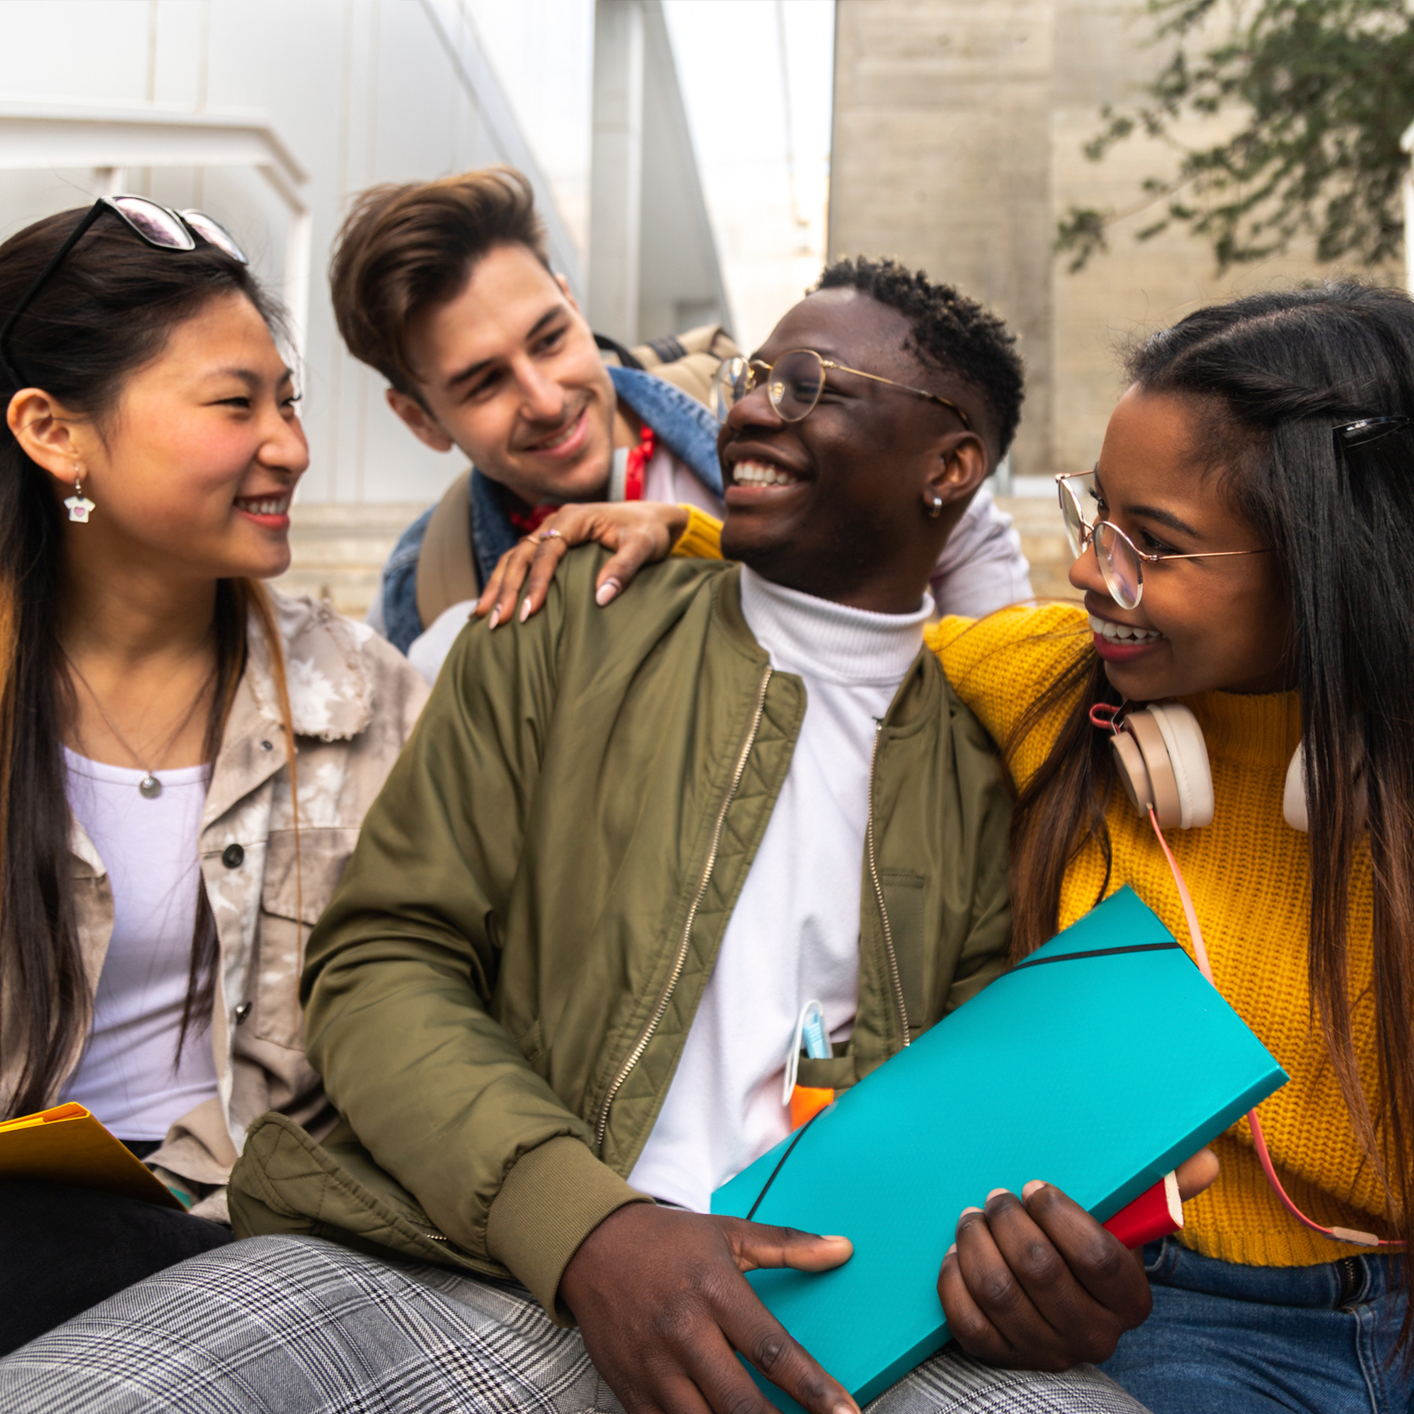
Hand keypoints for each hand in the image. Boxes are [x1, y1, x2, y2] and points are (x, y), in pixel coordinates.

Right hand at [475, 501, 689, 629]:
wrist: (652, 519)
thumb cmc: (648, 532)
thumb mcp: (644, 547)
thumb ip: (624, 568)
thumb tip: (601, 597)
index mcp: (574, 517)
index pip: (547, 550)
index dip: (537, 581)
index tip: (530, 611)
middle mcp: (555, 521)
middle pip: (521, 555)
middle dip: (506, 589)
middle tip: (498, 622)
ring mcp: (549, 532)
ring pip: (512, 558)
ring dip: (497, 587)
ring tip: (482, 618)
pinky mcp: (549, 545)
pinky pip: (519, 562)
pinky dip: (503, 583)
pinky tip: (492, 605)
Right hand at [558, 1202, 857, 1413]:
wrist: (591, 1245)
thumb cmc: (667, 1241)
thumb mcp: (728, 1234)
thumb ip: (787, 1245)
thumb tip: (841, 1248)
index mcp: (715, 1291)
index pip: (773, 1350)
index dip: (813, 1387)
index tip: (846, 1412)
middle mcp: (685, 1332)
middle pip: (740, 1402)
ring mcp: (654, 1366)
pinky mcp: (630, 1390)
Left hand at [936, 1148, 1217, 1371]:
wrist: (1059, 1304)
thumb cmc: (1091, 1247)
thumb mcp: (1128, 1220)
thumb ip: (1161, 1190)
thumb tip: (1205, 1159)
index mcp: (1131, 1300)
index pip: (1097, 1257)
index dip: (1059, 1216)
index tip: (1034, 1187)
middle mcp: (1094, 1335)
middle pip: (1040, 1271)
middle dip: (1010, 1223)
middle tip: (996, 1197)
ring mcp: (1048, 1351)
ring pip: (1000, 1294)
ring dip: (978, 1245)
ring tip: (972, 1217)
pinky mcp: (1005, 1359)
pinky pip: (971, 1324)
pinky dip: (956, 1283)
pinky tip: (957, 1254)